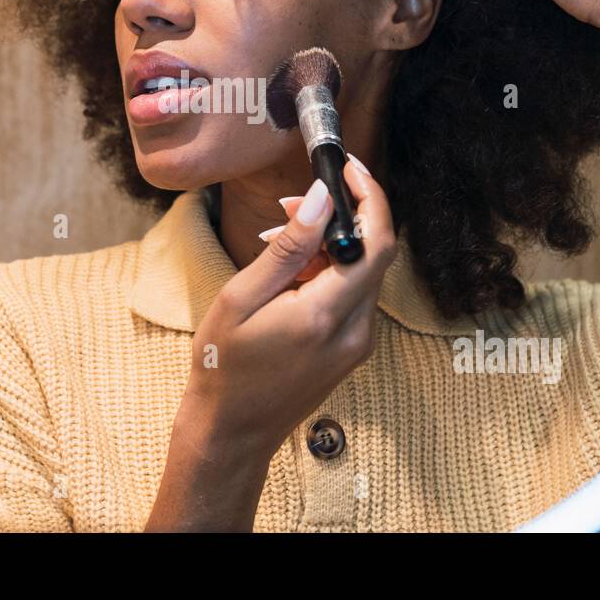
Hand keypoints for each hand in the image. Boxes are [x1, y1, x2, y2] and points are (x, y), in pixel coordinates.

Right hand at [181, 157, 396, 456]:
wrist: (232, 431)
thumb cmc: (224, 367)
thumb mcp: (242, 298)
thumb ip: (289, 248)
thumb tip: (322, 199)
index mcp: (326, 316)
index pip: (375, 243)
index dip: (371, 196)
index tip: (348, 167)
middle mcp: (356, 331)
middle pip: (373, 253)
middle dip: (341, 215)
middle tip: (290, 203)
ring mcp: (359, 343)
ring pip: (362, 271)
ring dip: (329, 243)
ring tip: (276, 236)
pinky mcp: (353, 348)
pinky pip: (352, 294)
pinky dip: (327, 269)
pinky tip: (288, 270)